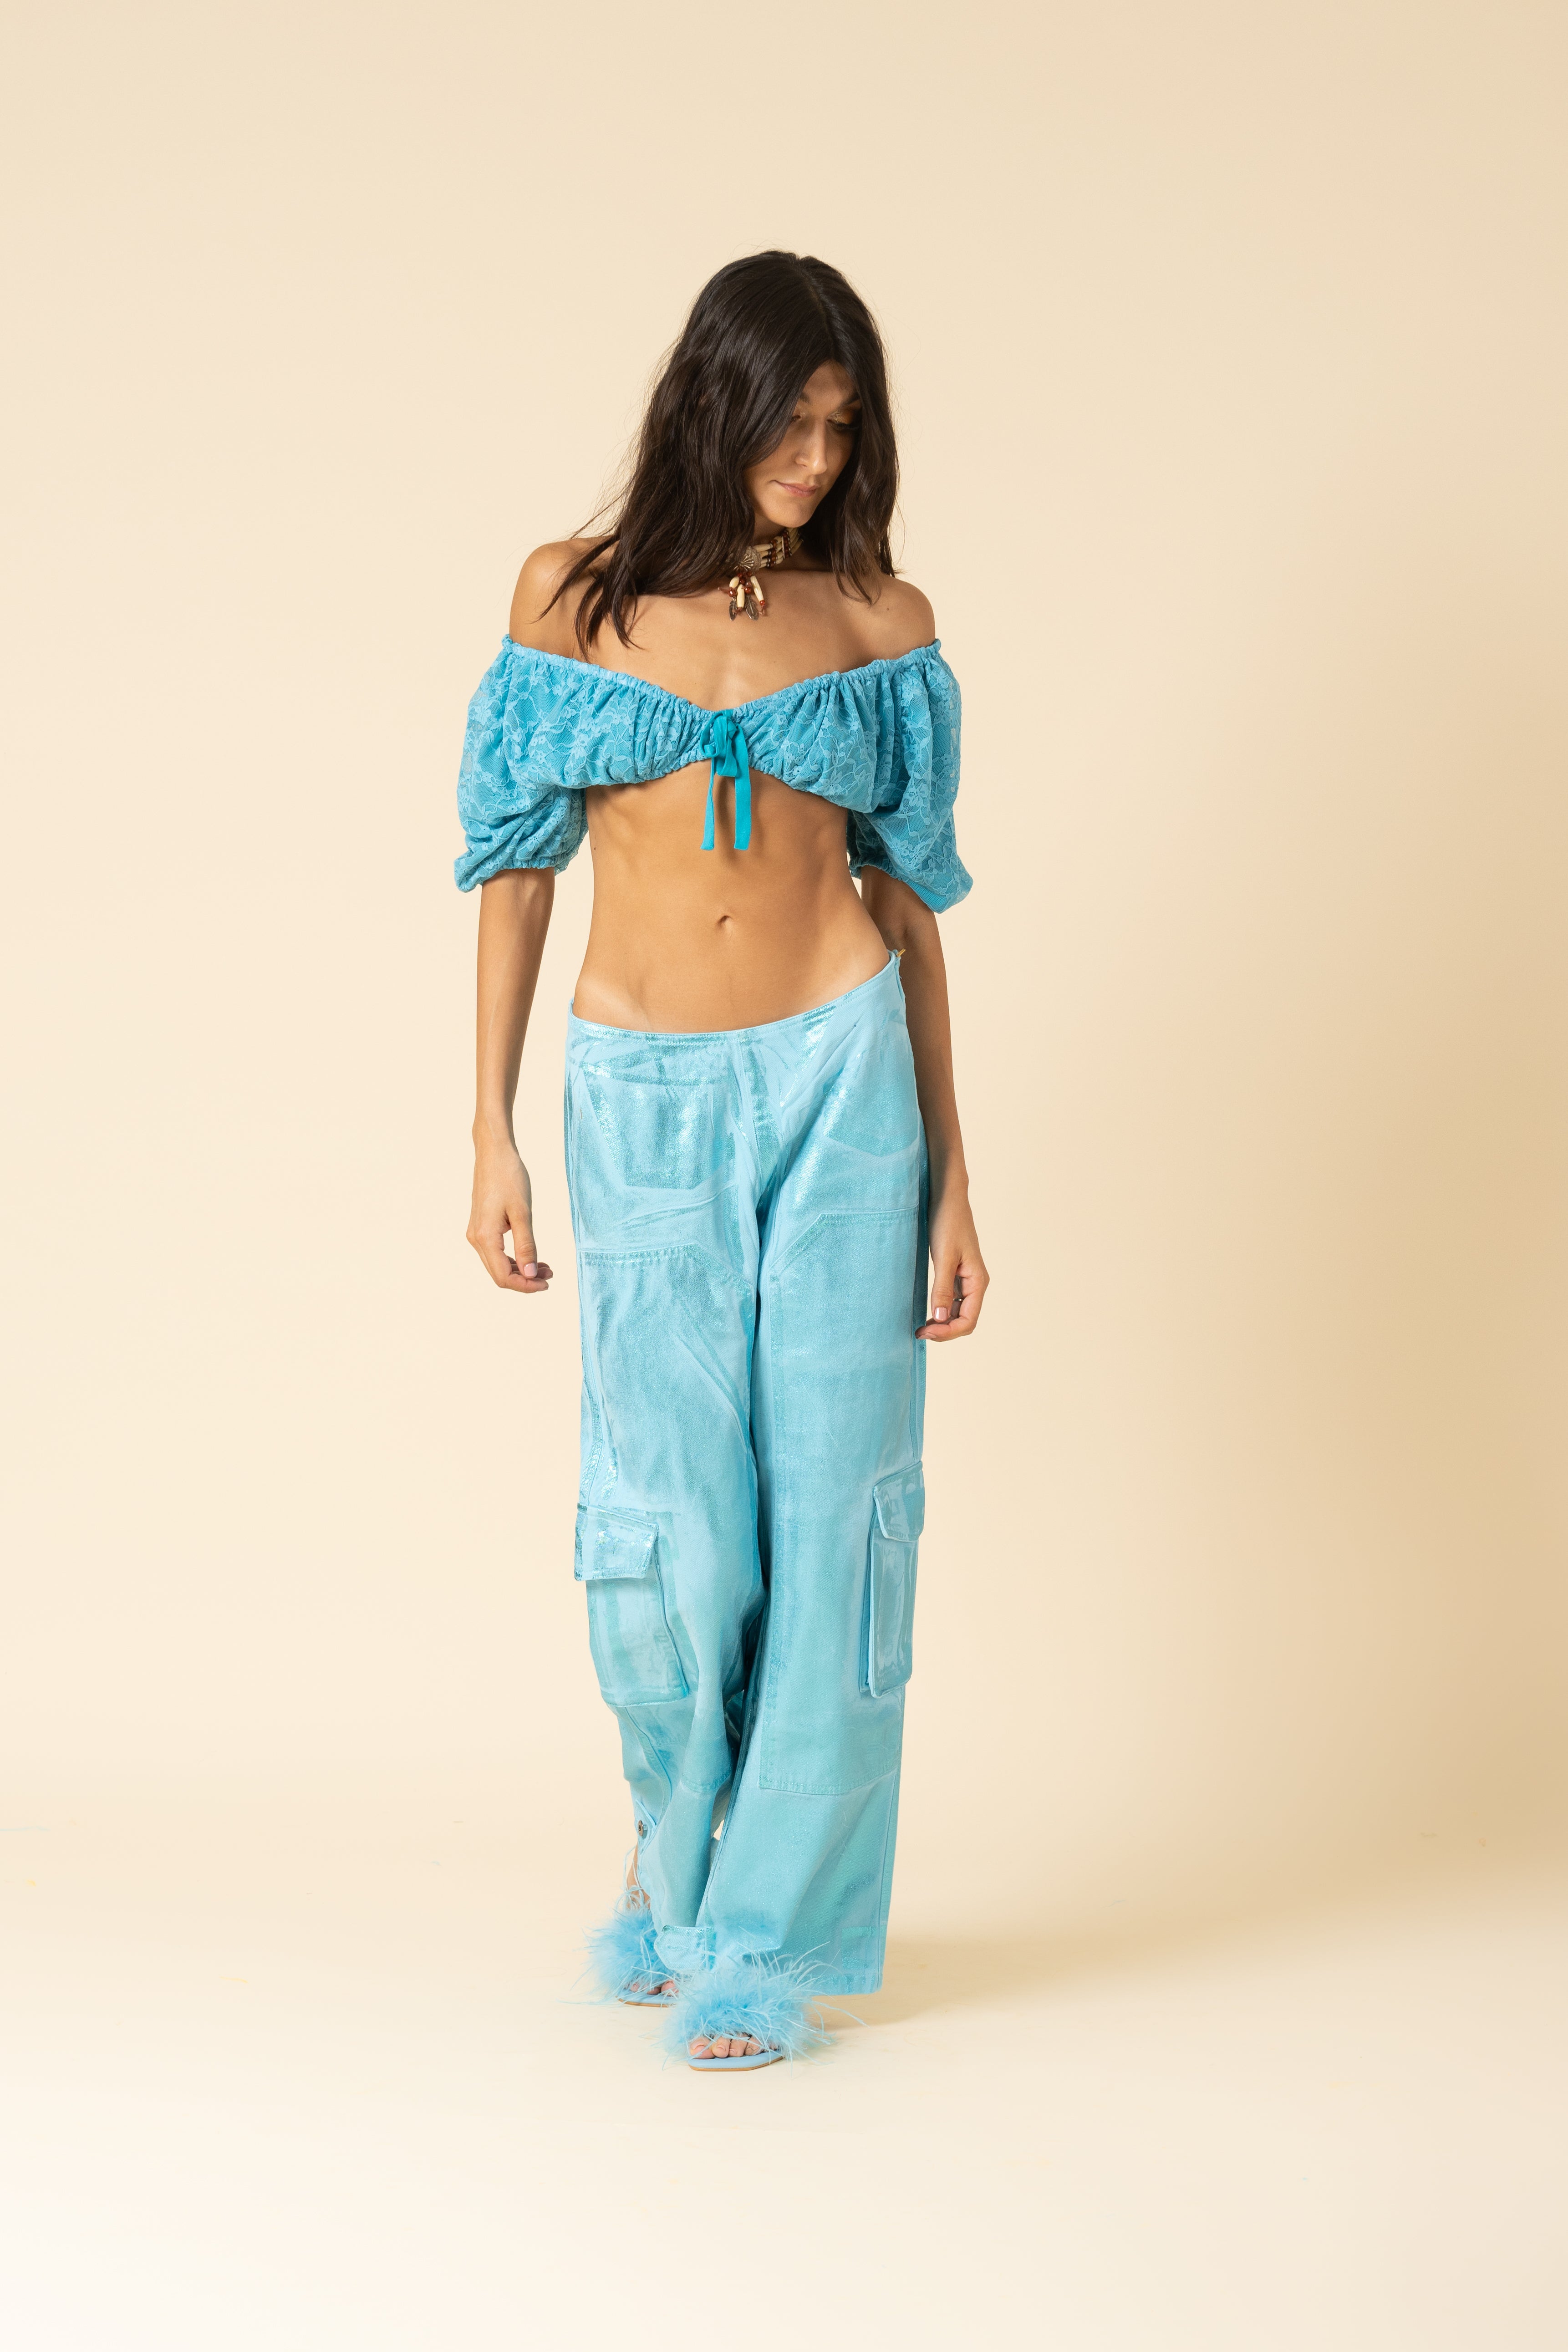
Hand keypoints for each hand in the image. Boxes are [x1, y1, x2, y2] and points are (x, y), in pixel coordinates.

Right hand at [468, 1136, 553, 1293]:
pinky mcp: (481, 1226)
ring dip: (520, 1269)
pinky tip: (531, 1255)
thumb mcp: (523, 1213)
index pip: (503, 1276)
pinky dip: (514, 1257)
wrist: (494, 1153)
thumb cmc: (509, 1177)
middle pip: (499, 1274)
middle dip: (525, 1279)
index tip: (546, 1283)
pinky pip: (496, 1251)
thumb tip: (531, 1273)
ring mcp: (477, 1232)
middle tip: (550, 1275)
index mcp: (485, 1237)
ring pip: (497, 1264)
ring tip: (546, 1267)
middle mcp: (476, 1239)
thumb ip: (526, 1245)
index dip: (525, 1285)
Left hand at [918, 1188, 987, 1341]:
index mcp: (978, 1281)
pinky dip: (940, 1310)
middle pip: (964, 1320)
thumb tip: (940, 1319)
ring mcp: (966, 1279)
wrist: (947, 1198)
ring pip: (958, 1312)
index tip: (925, 1333)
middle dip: (944, 1331)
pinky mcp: (956, 1273)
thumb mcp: (944, 1256)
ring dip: (942, 1323)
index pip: (968, 1321)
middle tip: (919, 1333)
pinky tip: (926, 1312)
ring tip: (920, 1327)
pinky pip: (952, 1300)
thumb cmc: (948, 1222)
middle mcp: (975, 1283)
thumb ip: (942, 1288)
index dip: (948, 1332)